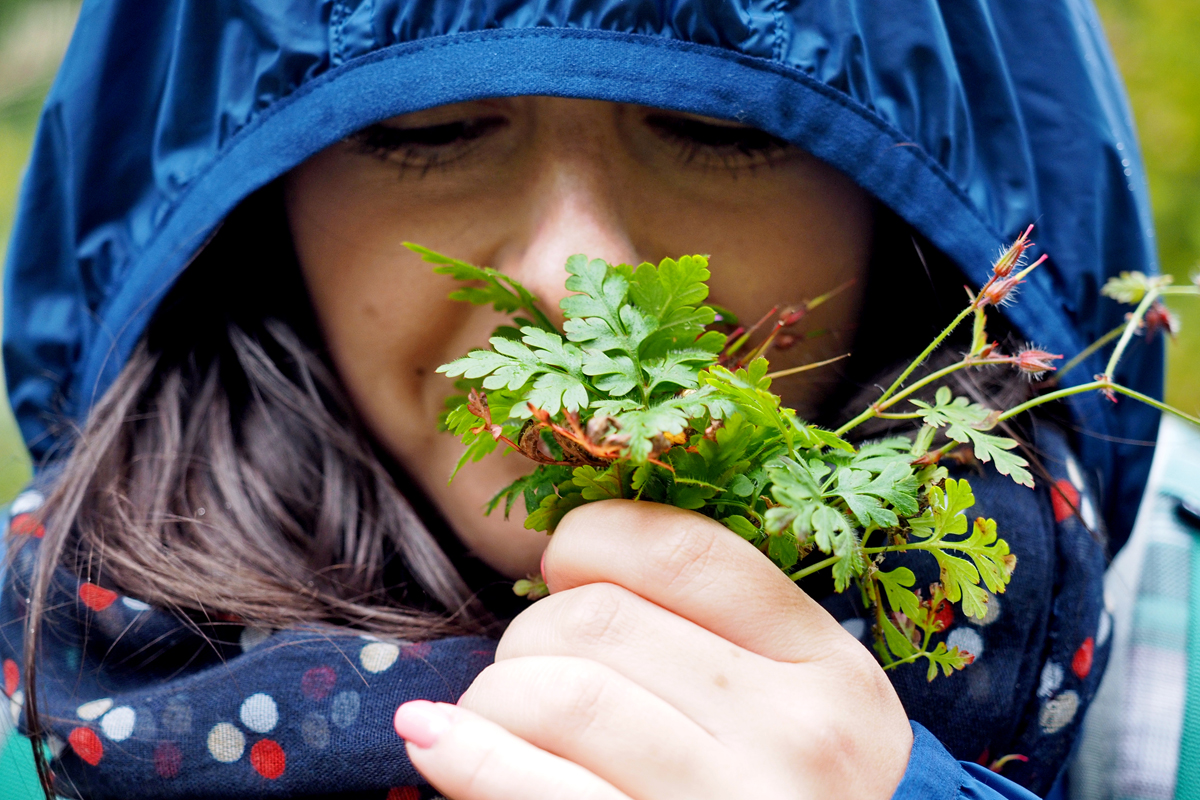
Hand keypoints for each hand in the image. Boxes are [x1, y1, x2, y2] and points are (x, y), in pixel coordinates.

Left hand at [394, 500, 912, 799]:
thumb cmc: (761, 796)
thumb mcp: (782, 712)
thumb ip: (708, 632)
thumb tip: (561, 550)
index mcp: (831, 672)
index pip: (682, 551)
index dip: (594, 537)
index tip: (564, 562)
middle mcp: (801, 739)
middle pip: (603, 621)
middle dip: (533, 630)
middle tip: (528, 663)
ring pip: (560, 695)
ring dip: (496, 695)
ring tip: (495, 714)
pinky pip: (530, 785)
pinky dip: (465, 752)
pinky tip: (432, 735)